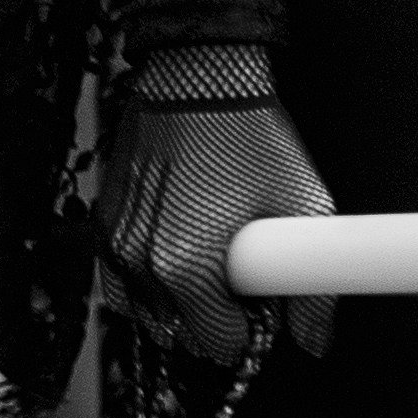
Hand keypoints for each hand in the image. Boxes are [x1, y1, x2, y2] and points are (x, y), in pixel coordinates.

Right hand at [103, 77, 335, 367]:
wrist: (197, 73)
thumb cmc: (251, 136)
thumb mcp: (303, 208)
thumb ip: (314, 289)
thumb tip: (314, 342)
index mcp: (186, 269)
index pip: (220, 344)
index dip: (252, 328)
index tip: (266, 298)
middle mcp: (139, 261)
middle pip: (180, 334)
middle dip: (213, 318)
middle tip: (242, 278)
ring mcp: (114, 239)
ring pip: (143, 311)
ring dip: (175, 304)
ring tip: (207, 264)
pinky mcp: (103, 216)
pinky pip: (117, 277)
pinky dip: (144, 278)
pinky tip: (176, 249)